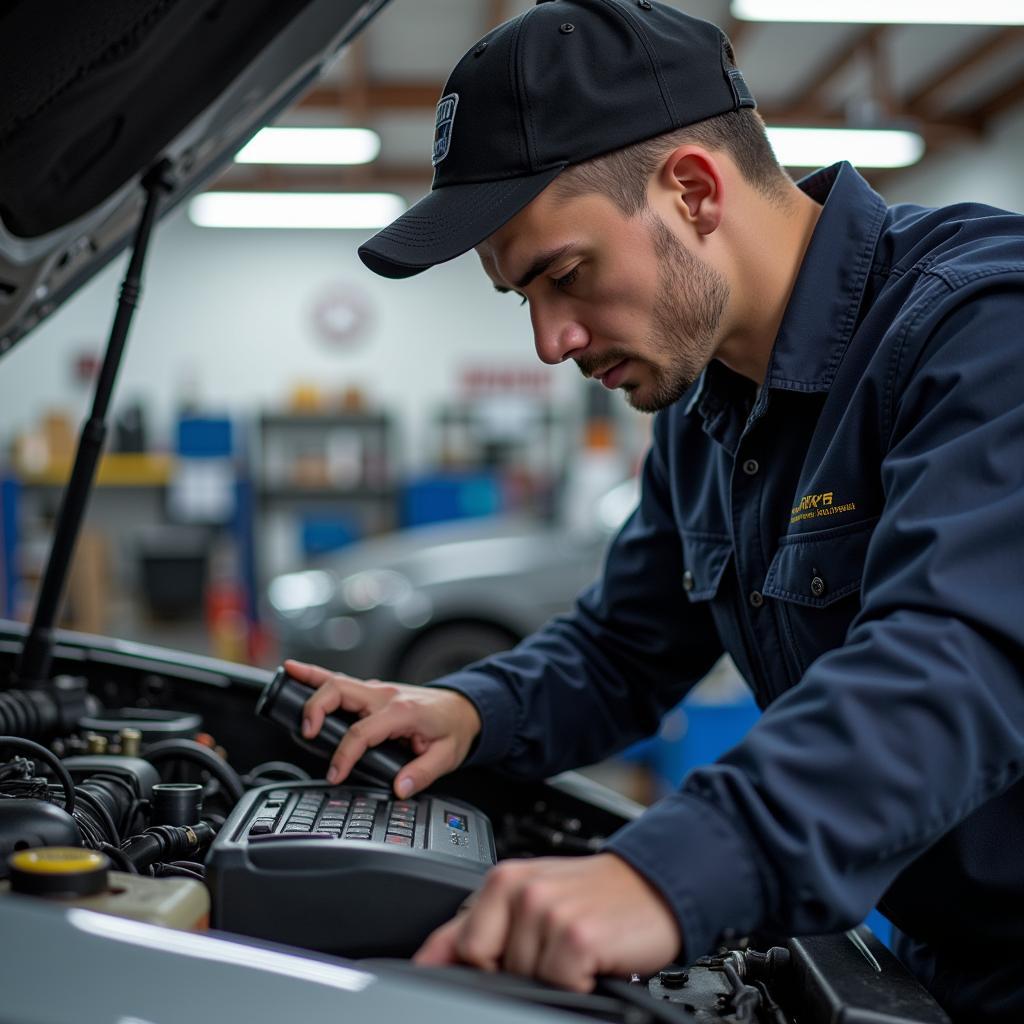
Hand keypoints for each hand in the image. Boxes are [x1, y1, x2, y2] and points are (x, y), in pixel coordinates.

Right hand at [285, 659, 480, 797]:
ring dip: (310, 686)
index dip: (344, 755)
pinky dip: (315, 675)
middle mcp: (385, 695)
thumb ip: (422, 773)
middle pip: (341, 692)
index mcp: (402, 711)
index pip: (362, 731)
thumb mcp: (447, 756)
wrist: (464, 708)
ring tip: (285, 688)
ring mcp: (377, 689)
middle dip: (317, 709)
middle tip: (308, 734)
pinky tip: (295, 671)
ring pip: (336, 681)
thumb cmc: (454, 729)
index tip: (336, 774)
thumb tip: (400, 788)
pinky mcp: (372, 691)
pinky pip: (339, 681)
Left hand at [414, 853, 682, 991]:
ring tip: (572, 952)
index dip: (464, 970)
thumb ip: (477, 925)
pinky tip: (592, 960)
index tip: (459, 988)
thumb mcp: (530, 899)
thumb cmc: (592, 897)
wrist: (654, 885)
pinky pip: (557, 984)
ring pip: (520, 980)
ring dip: (549, 978)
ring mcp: (547, 911)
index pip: (457, 942)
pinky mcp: (576, 935)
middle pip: (485, 967)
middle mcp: (521, 890)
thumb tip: (427, 959)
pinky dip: (577, 983)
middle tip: (548, 954)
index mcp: (503, 880)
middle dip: (513, 973)